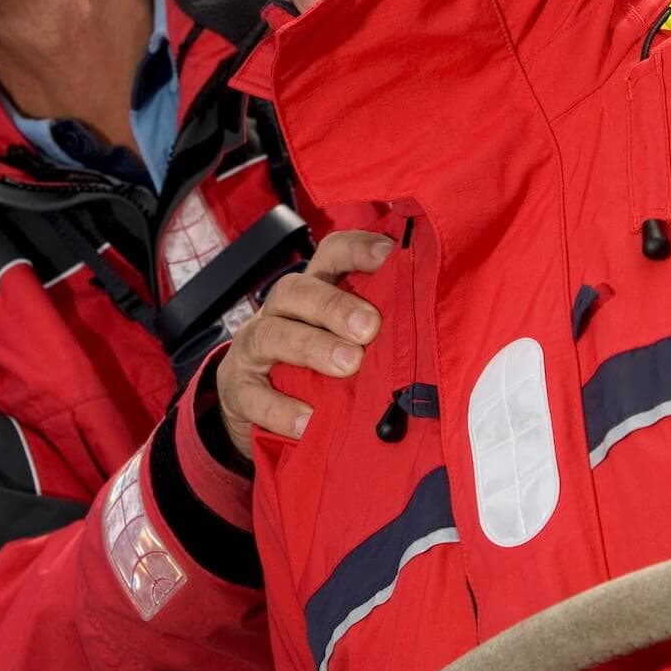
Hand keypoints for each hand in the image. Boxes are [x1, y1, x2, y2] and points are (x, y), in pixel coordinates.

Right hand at [217, 229, 389, 457]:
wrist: (255, 409)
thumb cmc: (313, 368)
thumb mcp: (343, 342)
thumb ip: (375, 335)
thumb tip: (434, 338)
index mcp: (314, 291)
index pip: (331, 255)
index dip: (358, 250)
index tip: (391, 255)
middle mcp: (280, 310)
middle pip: (298, 290)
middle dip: (334, 305)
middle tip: (370, 327)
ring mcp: (253, 347)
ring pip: (272, 334)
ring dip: (312, 348)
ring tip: (347, 365)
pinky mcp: (237, 388)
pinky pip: (252, 393)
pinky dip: (281, 408)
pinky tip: (308, 420)